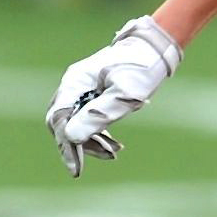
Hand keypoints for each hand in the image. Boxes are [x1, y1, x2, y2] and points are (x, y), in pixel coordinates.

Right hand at [46, 15, 182, 176]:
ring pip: (75, 120)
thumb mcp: (124, 95)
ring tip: (115, 152)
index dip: (66, 146)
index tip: (76, 169)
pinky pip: (86, 115)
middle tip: (106, 157)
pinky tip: (114, 145)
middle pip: (63, 122)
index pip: (60, 119)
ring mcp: (82, 86)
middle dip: (79, 144)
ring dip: (91, 139)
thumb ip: (98, 115)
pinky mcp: (94, 91)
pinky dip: (97, 130)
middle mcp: (74, 83)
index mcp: (76, 82)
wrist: (157, 47)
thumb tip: (71, 138)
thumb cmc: (142, 67)